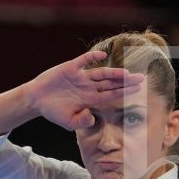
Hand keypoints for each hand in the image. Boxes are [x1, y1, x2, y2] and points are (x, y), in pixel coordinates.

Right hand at [24, 50, 145, 131]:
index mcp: (90, 99)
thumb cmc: (53, 112)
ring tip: (127, 74)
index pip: (111, 95)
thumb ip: (81, 122)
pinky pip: (83, 61)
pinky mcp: (70, 68)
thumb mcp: (68, 123)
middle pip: (111, 83)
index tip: (138, 90)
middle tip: (141, 79)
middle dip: (125, 82)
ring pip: (100, 73)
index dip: (124, 92)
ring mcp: (80, 77)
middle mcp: (88, 87)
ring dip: (113, 73)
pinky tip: (102, 56)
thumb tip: (92, 118)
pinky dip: (92, 57)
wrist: (37, 100)